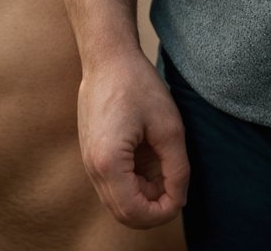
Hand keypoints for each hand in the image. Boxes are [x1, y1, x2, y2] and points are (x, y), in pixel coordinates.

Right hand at [77, 49, 189, 228]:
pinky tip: (152, 159)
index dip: (161, 213)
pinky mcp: (92, 154)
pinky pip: (113, 183)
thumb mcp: (169, 126)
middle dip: (153, 209)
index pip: (133, 212)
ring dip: (144, 195)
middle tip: (177, 187)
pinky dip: (134, 182)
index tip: (181, 197)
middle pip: (123, 213)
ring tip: (166, 167)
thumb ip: (177, 168)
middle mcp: (93, 169)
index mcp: (108, 163)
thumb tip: (180, 199)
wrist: (108, 57)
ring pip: (117, 200)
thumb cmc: (138, 85)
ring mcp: (89, 162)